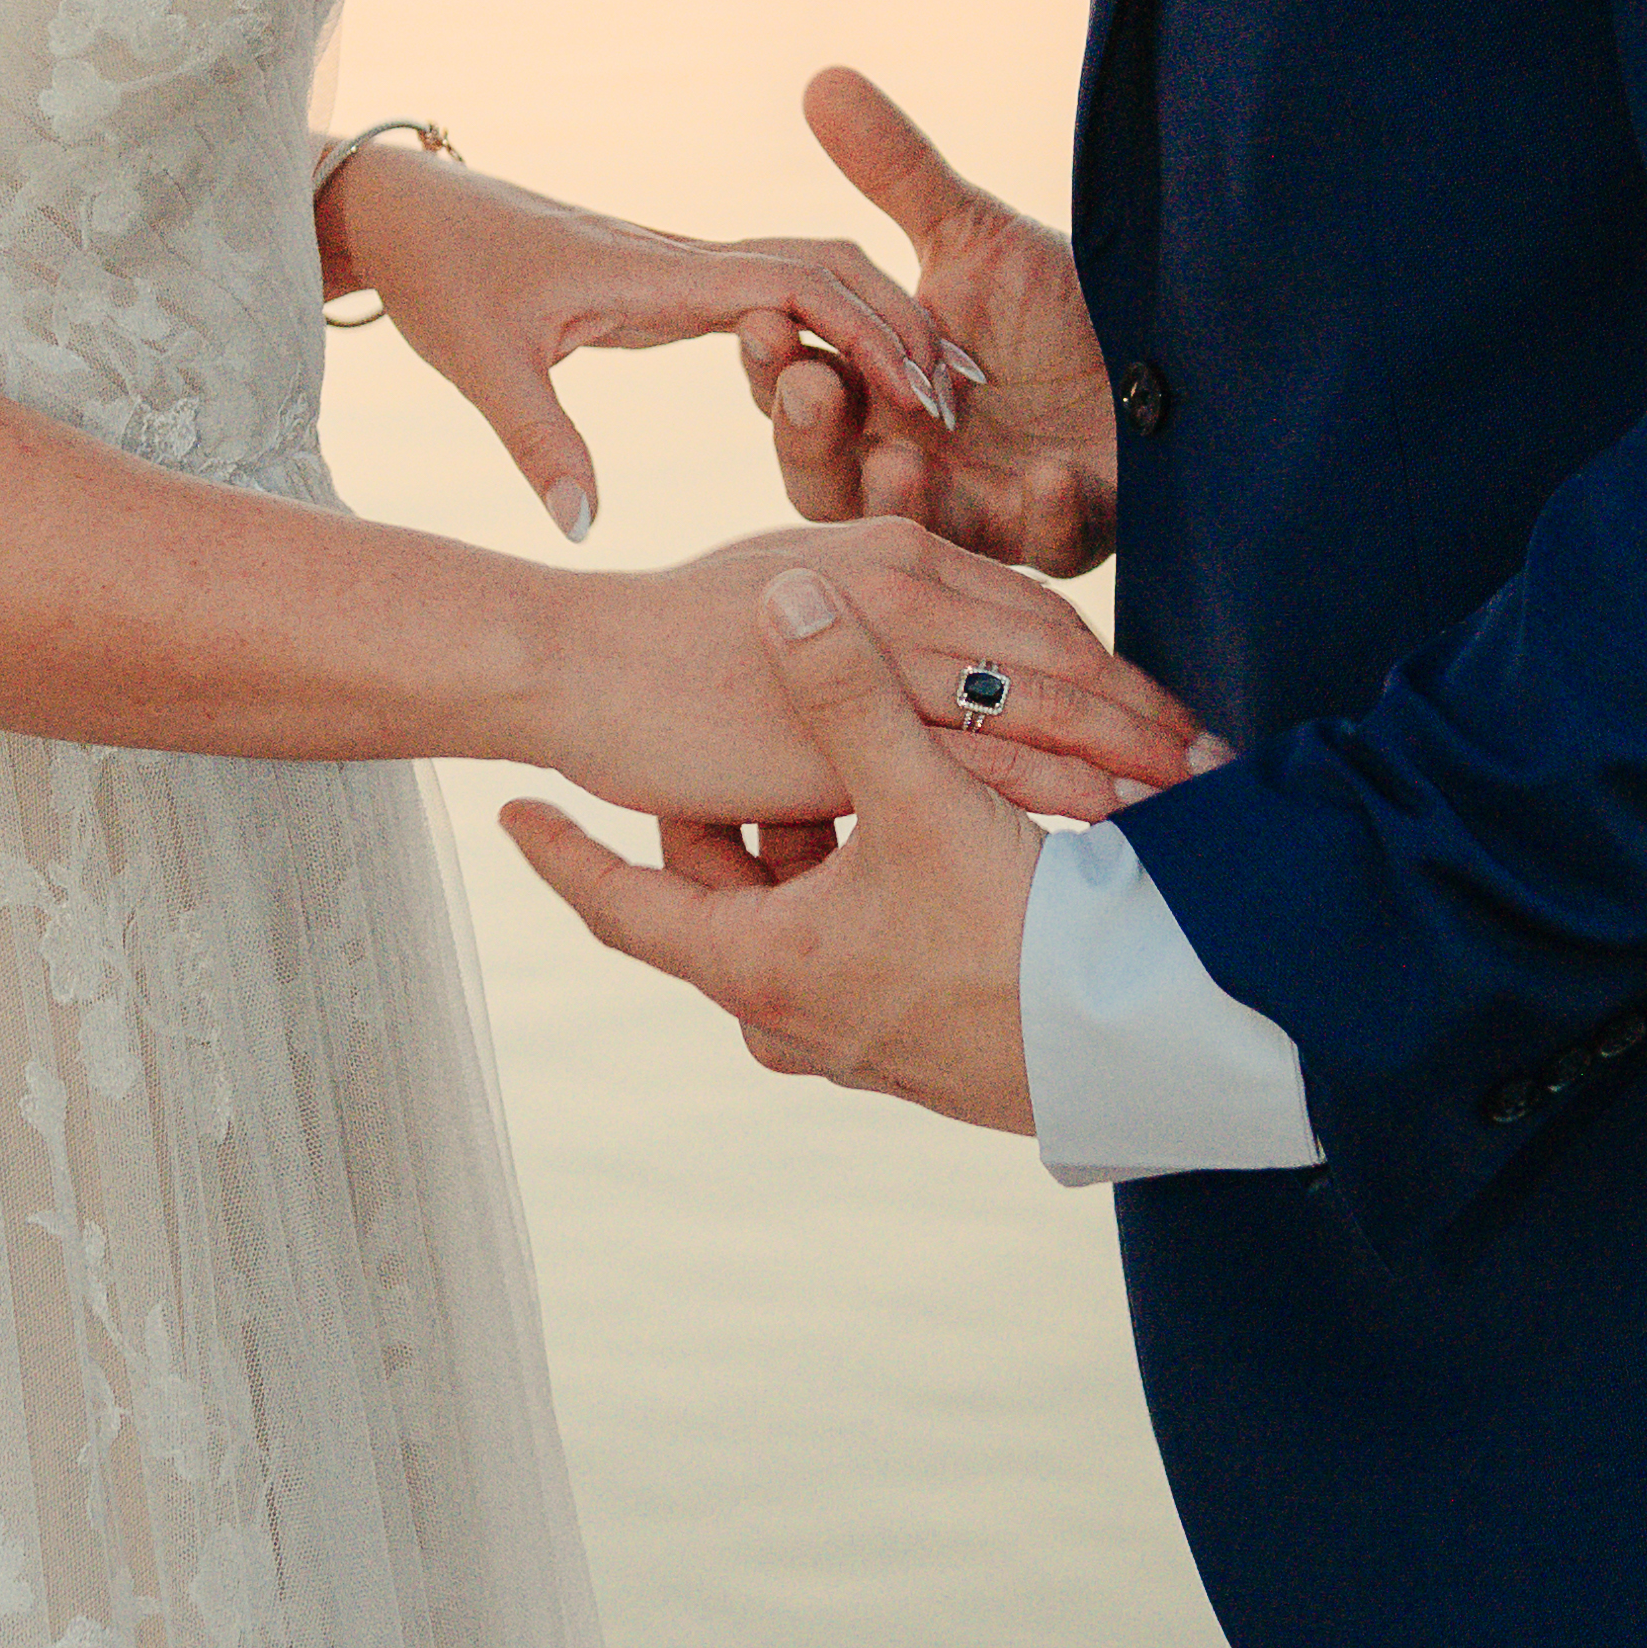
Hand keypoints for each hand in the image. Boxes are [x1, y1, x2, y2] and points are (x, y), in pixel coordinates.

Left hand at [324, 139, 971, 545]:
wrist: (404, 215)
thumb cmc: (441, 279)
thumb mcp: (482, 366)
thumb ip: (538, 445)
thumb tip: (584, 530)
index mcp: (660, 276)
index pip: (800, 285)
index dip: (873, 335)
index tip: (928, 397)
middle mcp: (684, 263)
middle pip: (830, 266)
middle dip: (904, 323)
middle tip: (965, 399)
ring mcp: (679, 272)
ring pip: (809, 275)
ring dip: (876, 321)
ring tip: (935, 396)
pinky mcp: (666, 290)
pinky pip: (773, 298)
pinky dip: (830, 330)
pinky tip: (854, 387)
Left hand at [504, 568, 1051, 1132]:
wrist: (1138, 1050)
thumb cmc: (1016, 938)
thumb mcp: (921, 800)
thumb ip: (847, 693)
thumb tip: (780, 597)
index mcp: (759, 966)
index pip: (622, 907)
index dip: (564, 855)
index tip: (508, 811)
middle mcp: (788, 1009)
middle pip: (720, 891)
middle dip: (727, 812)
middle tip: (720, 737)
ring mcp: (848, 1030)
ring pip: (791, 907)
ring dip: (806, 834)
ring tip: (837, 757)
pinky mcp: (910, 1030)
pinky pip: (848, 933)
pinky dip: (856, 871)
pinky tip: (907, 811)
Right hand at [534, 518, 1196, 832]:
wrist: (581, 663)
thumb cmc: (671, 641)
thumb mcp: (788, 597)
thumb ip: (863, 619)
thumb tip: (916, 648)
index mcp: (895, 550)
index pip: (1038, 608)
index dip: (1114, 667)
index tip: (1172, 718)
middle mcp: (908, 583)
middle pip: (1065, 652)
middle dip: (1148, 712)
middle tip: (1224, 763)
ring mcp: (888, 647)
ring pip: (1044, 700)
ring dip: (1131, 751)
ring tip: (1196, 800)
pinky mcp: (862, 719)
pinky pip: (988, 754)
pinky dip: (1063, 785)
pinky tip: (1113, 820)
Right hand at [735, 67, 1126, 580]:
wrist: (1174, 348)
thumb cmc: (1064, 305)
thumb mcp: (975, 237)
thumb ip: (897, 176)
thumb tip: (822, 78)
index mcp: (877, 400)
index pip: (795, 395)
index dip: (772, 364)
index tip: (766, 319)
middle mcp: (913, 465)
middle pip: (824, 482)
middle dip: (809, 440)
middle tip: (815, 386)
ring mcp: (986, 509)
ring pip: (913, 532)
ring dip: (898, 499)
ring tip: (898, 461)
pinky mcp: (1067, 534)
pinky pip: (1042, 548)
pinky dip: (1039, 516)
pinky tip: (1045, 478)